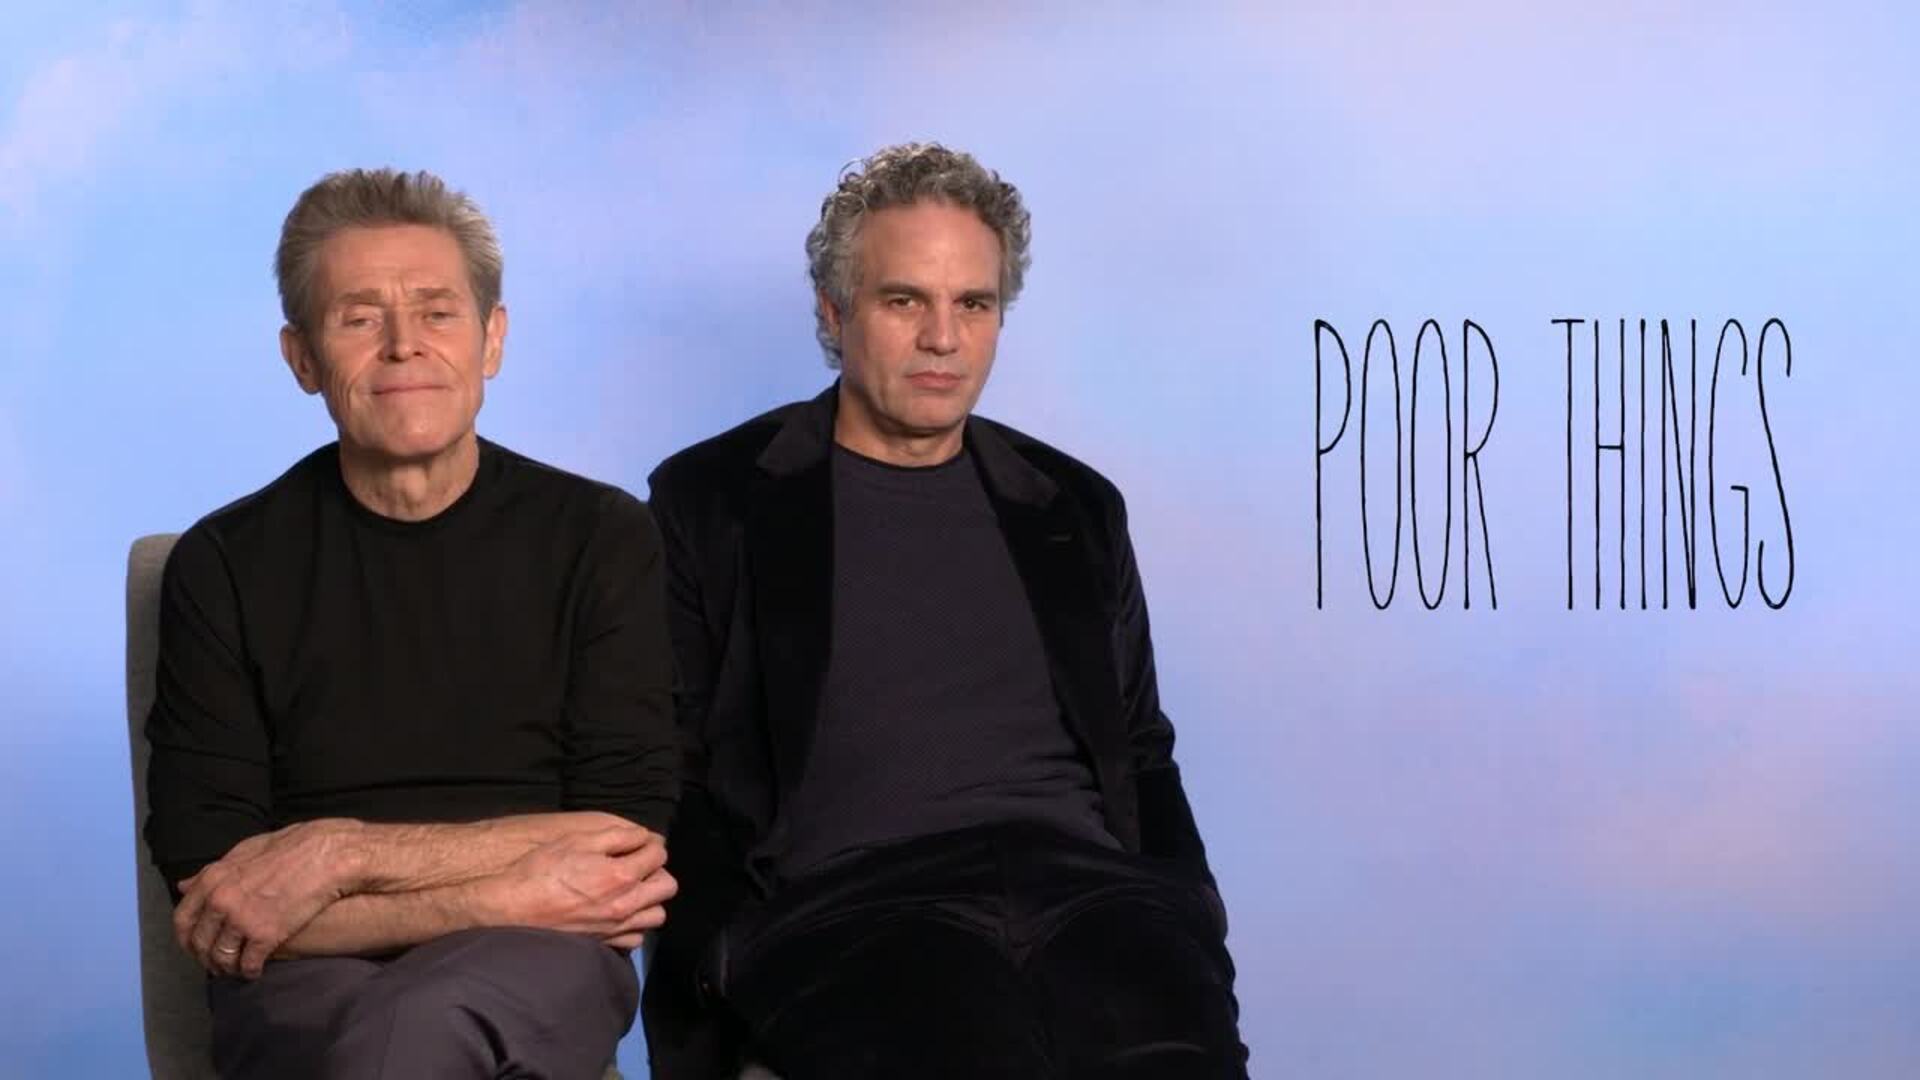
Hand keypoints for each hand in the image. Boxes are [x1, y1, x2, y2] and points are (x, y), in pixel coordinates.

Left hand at [173, 819, 362, 978]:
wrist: (328, 855)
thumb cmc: (292, 848)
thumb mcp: (246, 851)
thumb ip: (213, 871)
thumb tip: (186, 885)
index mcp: (213, 880)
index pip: (183, 918)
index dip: (187, 937)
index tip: (196, 944)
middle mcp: (221, 901)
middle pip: (200, 942)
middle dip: (206, 957)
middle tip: (215, 963)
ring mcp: (242, 919)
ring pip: (221, 956)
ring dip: (226, 967)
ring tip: (236, 969)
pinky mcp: (265, 935)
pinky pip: (248, 963)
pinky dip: (249, 971)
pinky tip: (256, 970)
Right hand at [481, 825, 676, 947]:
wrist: (513, 907)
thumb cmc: (541, 871)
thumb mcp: (577, 841)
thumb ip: (616, 837)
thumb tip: (643, 836)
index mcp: (620, 876)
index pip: (658, 855)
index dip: (650, 844)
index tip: (638, 844)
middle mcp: (625, 905)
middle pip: (667, 886)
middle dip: (657, 871)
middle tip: (637, 866)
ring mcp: (615, 928)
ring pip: (656, 915)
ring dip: (649, 900)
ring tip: (630, 890)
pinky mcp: (604, 943)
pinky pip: (636, 938)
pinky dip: (634, 925)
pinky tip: (618, 914)